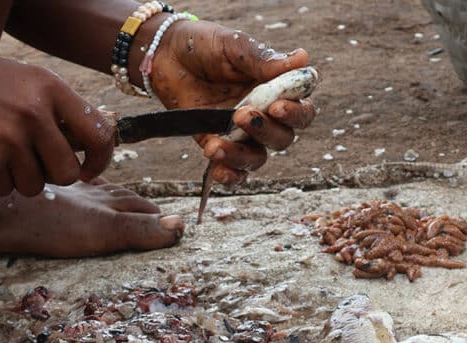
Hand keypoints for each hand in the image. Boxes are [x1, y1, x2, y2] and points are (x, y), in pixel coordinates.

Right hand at [0, 55, 114, 195]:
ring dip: (21, 180)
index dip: (100, 159)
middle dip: (53, 176)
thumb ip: (58, 107)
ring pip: (36, 186)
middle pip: (67, 171)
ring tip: (1, 155)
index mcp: (49, 87)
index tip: (88, 169)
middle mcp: (34, 111)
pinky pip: (6, 190)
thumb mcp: (24, 81)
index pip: (98, 133)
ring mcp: (10, 137)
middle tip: (34, 165)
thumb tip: (95, 142)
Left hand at [146, 21, 316, 184]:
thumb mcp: (232, 46)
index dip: (297, 111)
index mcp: (276, 87)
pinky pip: (233, 170)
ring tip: (217, 145)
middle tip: (242, 115)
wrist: (164, 55)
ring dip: (242, 156)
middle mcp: (264, 113)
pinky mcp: (219, 144)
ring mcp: (242, 132)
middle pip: (284, 137)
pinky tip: (216, 169)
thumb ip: (262, 59)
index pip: (303, 106)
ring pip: (258, 157)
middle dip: (266, 131)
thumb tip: (302, 59)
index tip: (278, 105)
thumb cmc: (203, 45)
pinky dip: (229, 174)